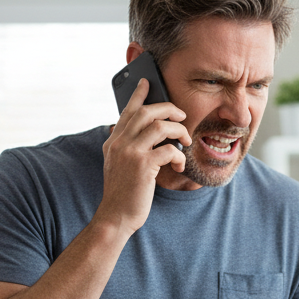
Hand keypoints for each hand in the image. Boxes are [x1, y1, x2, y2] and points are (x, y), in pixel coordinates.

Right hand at [97, 78, 190, 233]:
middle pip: (146, 112)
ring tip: (184, 142)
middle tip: (182, 116)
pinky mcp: (143, 166)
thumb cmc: (124, 192)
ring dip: (178, 131)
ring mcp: (130, 153)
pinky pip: (169, 150)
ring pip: (159, 126)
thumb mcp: (119, 164)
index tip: (147, 82)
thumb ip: (127, 146)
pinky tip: (179, 166)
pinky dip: (179, 156)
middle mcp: (119, 143)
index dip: (138, 95)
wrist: (116, 216)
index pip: (127, 111)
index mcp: (113, 141)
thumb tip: (141, 131)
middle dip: (168, 109)